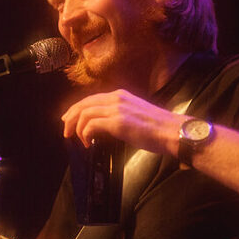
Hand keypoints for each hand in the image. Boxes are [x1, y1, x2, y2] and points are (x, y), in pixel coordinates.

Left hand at [61, 89, 183, 154]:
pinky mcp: (118, 122)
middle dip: (71, 117)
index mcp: (120, 95)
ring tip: (78, 139)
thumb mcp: (135, 114)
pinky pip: (91, 125)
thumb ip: (118, 115)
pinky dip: (85, 133)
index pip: (91, 98)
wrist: (173, 131)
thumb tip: (103, 126)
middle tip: (66, 130)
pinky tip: (88, 142)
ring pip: (84, 113)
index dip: (77, 108)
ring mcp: (117, 109)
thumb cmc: (158, 128)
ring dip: (77, 128)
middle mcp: (116, 98)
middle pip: (84, 104)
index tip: (69, 119)